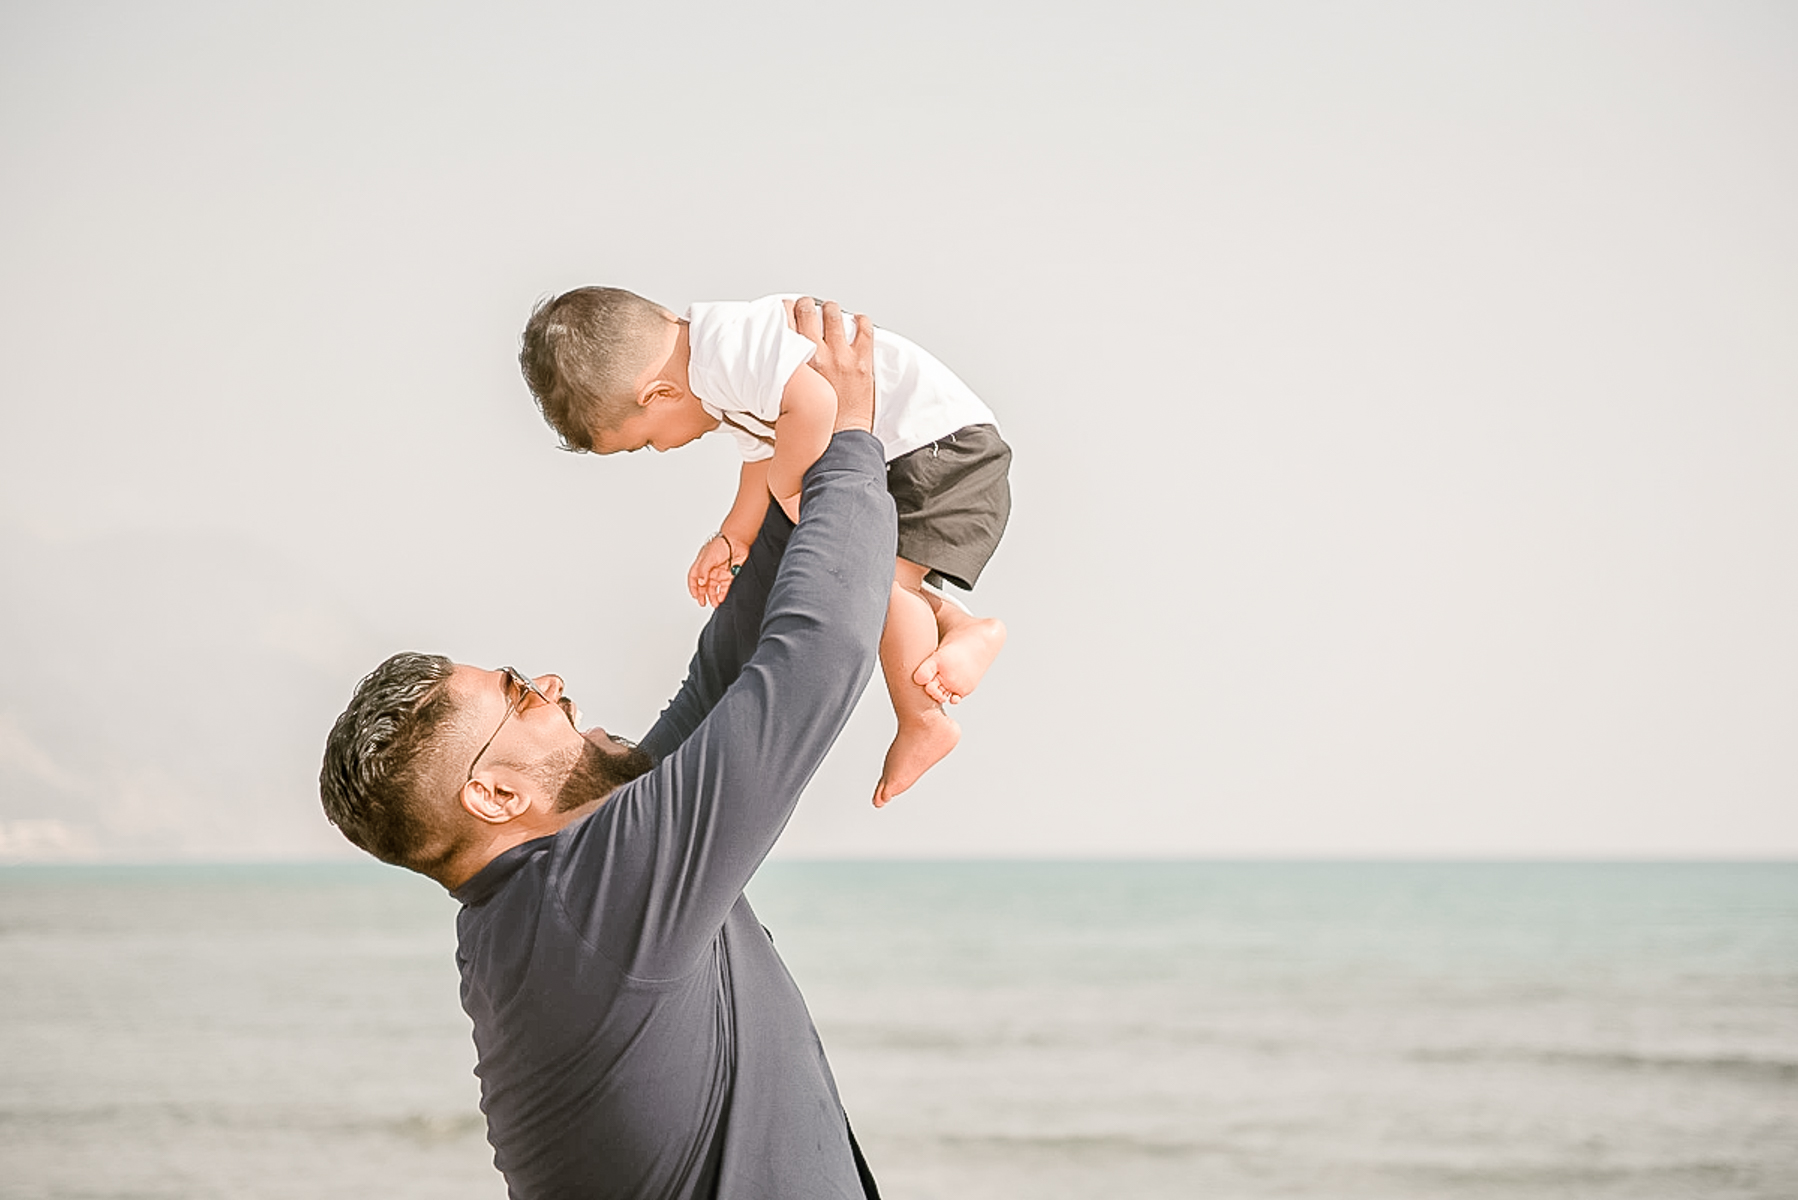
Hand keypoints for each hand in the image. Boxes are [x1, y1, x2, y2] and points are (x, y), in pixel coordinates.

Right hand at [686, 534, 736, 607]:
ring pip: (714, 588)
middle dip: (702, 595)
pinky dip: (723, 593)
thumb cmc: (721, 544)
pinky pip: (725, 587)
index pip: (694, 577)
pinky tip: (721, 598)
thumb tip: (700, 582)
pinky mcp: (730, 574)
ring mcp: (720, 572)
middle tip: (703, 603)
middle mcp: (710, 569)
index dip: (693, 587)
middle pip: (704, 585)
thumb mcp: (708, 557)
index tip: (695, 596)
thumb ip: (703, 571)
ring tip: (714, 603)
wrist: (737, 541)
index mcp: (702, 564)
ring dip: (713, 596)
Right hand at [792, 296, 874, 433]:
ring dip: (831, 310)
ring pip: (834, 314)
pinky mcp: (862, 362)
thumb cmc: (816, 423)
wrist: (840, 440)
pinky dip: (861, 321)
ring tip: (831, 313)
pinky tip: (858, 322)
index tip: (786, 308)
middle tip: (807, 307)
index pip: (786, 322)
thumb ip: (784, 375)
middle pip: (807, 311)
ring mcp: (841, 356)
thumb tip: (775, 363)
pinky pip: (864, 329)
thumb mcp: (789, 395)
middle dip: (807, 305)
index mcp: (797, 364)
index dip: (785, 310)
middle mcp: (817, 355)